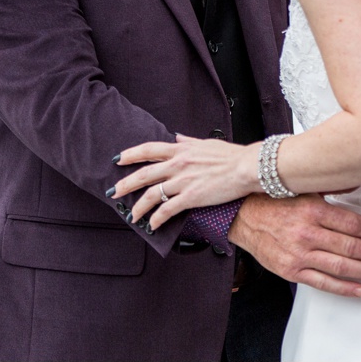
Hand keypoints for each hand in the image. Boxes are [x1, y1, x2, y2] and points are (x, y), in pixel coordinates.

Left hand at [112, 134, 257, 228]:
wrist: (246, 167)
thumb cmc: (231, 156)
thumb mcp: (207, 143)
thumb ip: (189, 141)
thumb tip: (178, 136)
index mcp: (182, 150)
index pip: (149, 150)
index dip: (131, 154)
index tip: (118, 159)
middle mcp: (178, 164)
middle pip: (144, 174)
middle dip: (125, 184)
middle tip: (113, 192)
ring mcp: (183, 181)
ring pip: (152, 194)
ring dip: (139, 207)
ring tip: (132, 215)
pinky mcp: (191, 197)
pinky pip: (167, 210)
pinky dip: (157, 219)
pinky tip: (153, 225)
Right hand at [230, 193, 360, 297]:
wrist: (244, 217)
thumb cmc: (276, 202)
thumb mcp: (306, 189)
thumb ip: (334, 191)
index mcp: (314, 210)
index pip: (354, 224)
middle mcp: (307, 233)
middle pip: (352, 246)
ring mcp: (299, 254)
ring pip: (341, 266)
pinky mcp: (291, 271)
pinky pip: (322, 282)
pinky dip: (343, 288)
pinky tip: (360, 289)